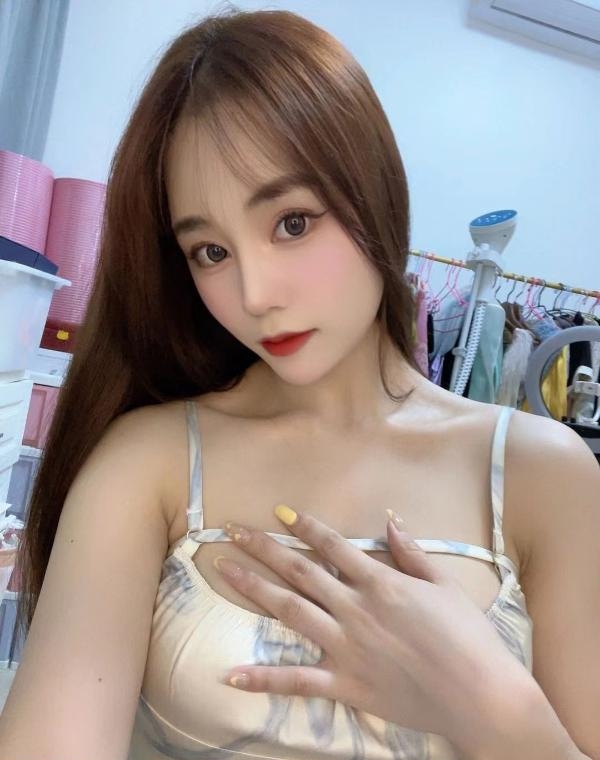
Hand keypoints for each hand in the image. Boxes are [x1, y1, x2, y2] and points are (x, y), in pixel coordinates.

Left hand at [213, 505, 529, 753]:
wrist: (481, 696)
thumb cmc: (469, 637)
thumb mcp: (445, 585)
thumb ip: (412, 552)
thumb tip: (390, 519)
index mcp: (380, 582)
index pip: (333, 546)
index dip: (305, 526)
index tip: (280, 511)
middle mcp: (355, 609)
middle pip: (300, 571)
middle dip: (263, 547)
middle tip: (231, 531)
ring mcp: (346, 647)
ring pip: (289, 611)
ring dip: (253, 589)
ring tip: (223, 570)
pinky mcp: (345, 684)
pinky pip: (297, 681)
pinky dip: (263, 680)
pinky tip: (230, 675)